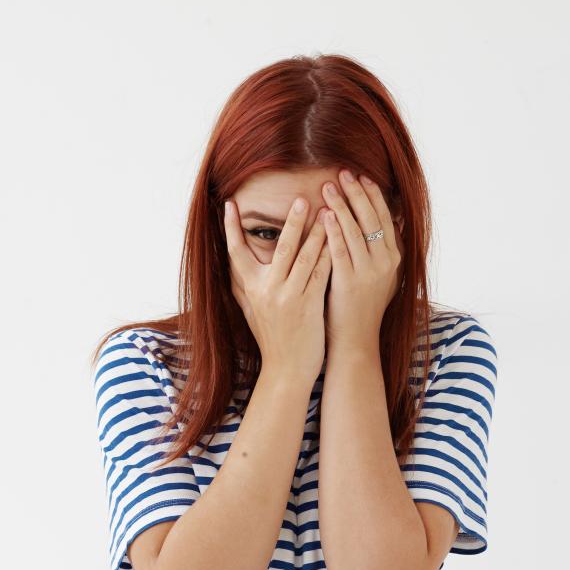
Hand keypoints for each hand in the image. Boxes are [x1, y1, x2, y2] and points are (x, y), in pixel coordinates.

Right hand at [224, 196, 332, 385]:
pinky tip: (340, 239)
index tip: (229, 204)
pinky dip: (331, 254)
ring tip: (328, 210)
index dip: (231, 228)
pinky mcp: (309, 305)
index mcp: (250, 288)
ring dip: (318, 232)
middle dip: (292, 221)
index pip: (236, 251)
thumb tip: (231, 265)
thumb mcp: (250, 311)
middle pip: (280, 247)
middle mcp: (267, 289)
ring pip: (306, 256)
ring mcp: (289, 297)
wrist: (286, 370)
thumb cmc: (271, 339)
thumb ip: (241, 286)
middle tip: (301, 198)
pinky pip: (322, 273)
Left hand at [318, 169, 402, 348]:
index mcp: (394, 259)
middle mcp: (385, 263)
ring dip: (342, 206)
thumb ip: (382, 250)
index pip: (384, 218)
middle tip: (344, 172)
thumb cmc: (362, 308)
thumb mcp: (380, 277)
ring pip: (356, 231)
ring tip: (329, 186)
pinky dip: (334, 231)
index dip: (373, 196)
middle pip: (371, 219)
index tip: (362, 177)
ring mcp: (369, 273)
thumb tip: (388, 220)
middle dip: (357, 194)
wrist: (356, 341)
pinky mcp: (350, 283)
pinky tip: (325, 215)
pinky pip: (341, 250)